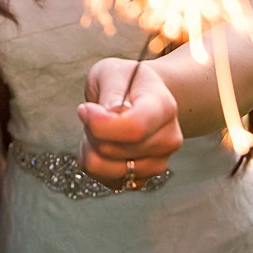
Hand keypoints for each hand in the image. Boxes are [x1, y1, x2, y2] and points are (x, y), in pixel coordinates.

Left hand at [76, 58, 182, 188]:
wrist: (141, 96)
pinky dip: (94, 163)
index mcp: (164, 107)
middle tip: (94, 112)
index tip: (85, 109)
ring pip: (104, 168)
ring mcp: (157, 163)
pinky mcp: (141, 179)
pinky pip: (104, 180)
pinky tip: (101, 144)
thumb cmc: (125, 81)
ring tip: (99, 129)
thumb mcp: (113, 72)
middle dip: (91, 130)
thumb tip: (111, 112)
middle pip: (112, 149)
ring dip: (90, 148)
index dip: (101, 124)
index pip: (134, 128)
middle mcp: (167, 139)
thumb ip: (112, 90)